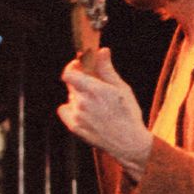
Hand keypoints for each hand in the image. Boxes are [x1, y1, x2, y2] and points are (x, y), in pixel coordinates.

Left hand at [58, 47, 152, 179]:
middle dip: (80, 82)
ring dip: (79, 97)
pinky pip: (65, 110)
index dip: (72, 67)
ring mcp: (76, 115)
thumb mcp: (122, 88)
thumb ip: (107, 70)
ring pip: (71, 98)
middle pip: (71, 85)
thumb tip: (102, 51)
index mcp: (94, 90)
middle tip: (94, 87)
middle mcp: (82, 102)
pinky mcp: (73, 126)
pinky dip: (71, 109)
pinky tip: (85, 112)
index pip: (69, 73)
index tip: (78, 65)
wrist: (128, 142)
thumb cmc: (128, 114)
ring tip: (97, 105)